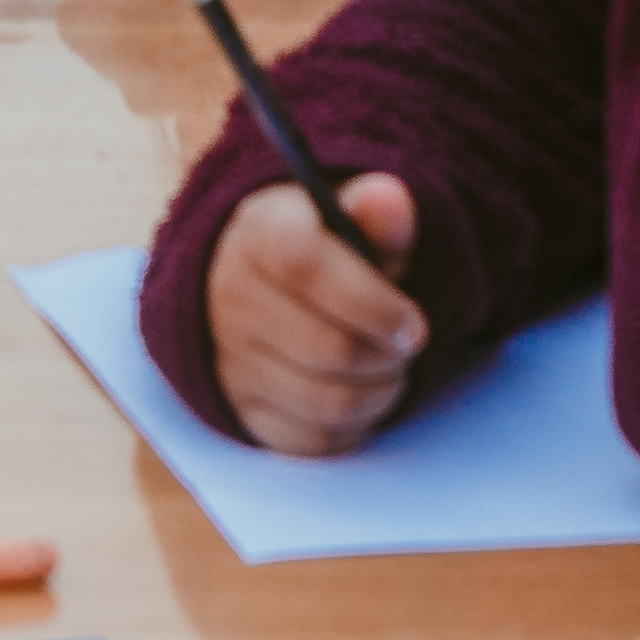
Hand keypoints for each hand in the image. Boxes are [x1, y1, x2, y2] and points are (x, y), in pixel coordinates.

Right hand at [198, 172, 430, 457]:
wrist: (248, 286)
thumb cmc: (314, 252)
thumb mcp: (343, 218)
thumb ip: (374, 212)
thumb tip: (390, 199)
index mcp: (256, 236)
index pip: (307, 267)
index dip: (373, 302)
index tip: (411, 322)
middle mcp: (229, 298)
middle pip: (330, 348)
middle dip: (387, 355)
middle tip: (402, 346)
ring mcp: (228, 360)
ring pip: (329, 401)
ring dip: (378, 392)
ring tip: (385, 368)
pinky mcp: (238, 411)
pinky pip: (313, 440)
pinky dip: (351, 425)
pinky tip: (355, 393)